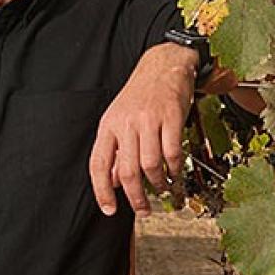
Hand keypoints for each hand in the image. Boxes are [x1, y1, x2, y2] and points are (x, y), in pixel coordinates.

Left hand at [89, 43, 196, 216]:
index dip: (102, 191)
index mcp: (108, 125)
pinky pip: (172, 152)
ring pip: (150, 165)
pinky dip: (174, 169)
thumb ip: (116, 151)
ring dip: (157, 184)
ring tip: (161, 189)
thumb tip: (113, 181)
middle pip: (128, 171)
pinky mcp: (171, 117)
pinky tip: (175, 173)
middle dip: (136, 197)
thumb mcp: (119, 119)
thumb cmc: (141, 94)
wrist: (164, 65)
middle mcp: (126, 123)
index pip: (99, 164)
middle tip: (143, 209)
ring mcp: (148, 120)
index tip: (109, 209)